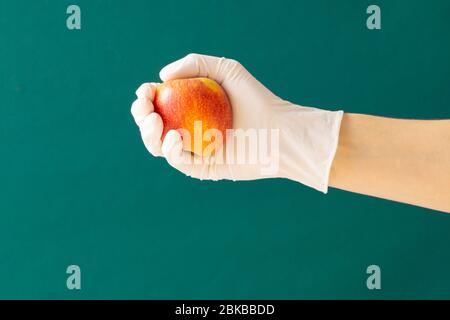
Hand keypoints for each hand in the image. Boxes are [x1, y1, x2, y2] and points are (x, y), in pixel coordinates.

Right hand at [131, 53, 342, 191]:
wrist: (278, 131)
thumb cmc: (256, 99)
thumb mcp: (226, 70)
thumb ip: (195, 63)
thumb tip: (162, 76)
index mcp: (190, 107)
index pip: (159, 102)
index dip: (146, 98)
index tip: (145, 93)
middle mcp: (189, 128)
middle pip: (153, 125)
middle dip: (141, 117)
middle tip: (147, 109)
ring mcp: (194, 149)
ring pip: (159, 146)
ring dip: (149, 135)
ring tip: (156, 122)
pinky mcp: (203, 167)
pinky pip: (178, 161)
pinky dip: (171, 151)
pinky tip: (175, 138)